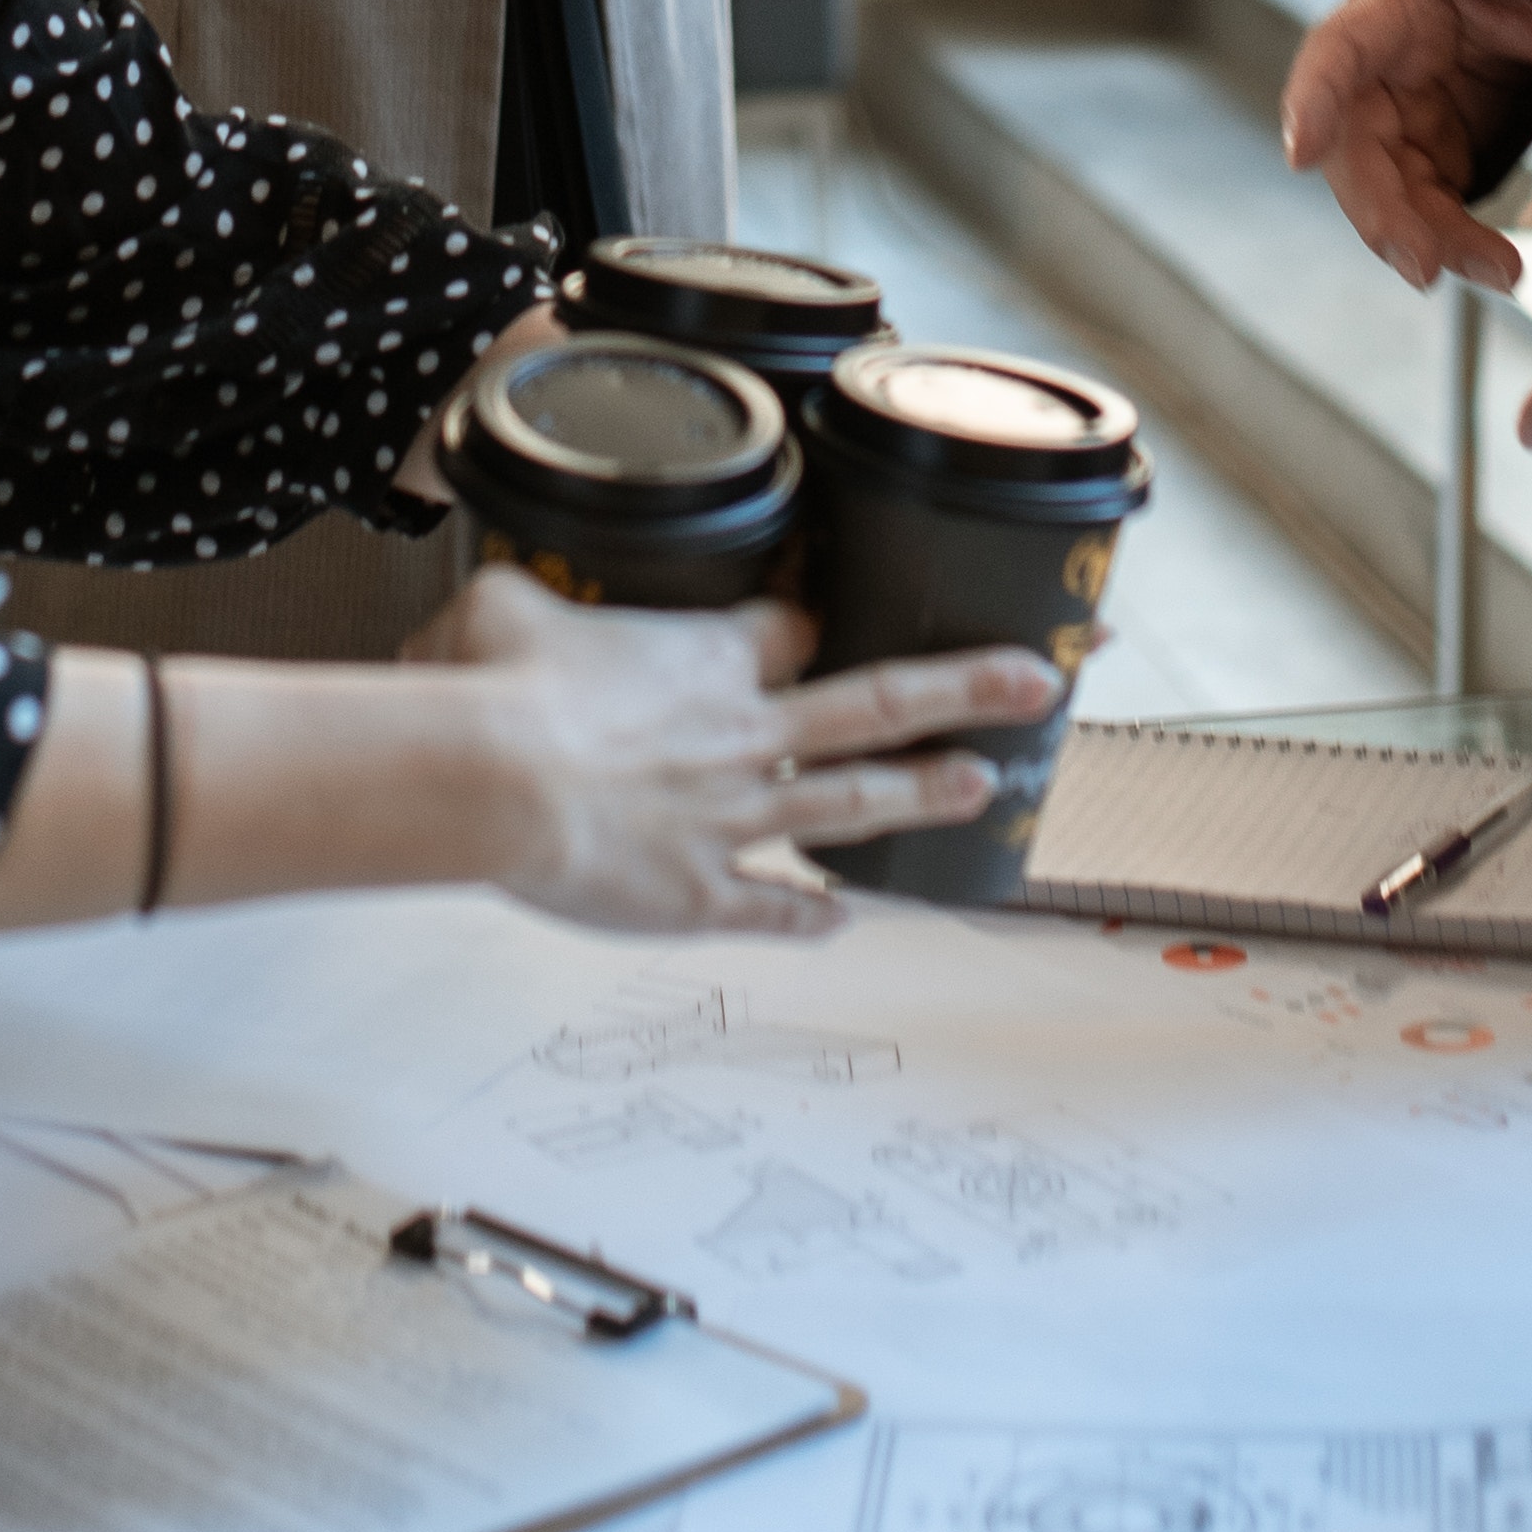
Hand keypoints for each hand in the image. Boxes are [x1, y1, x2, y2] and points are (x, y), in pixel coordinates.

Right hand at [425, 566, 1061, 937]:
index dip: (809, 629)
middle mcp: (741, 733)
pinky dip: (811, 917)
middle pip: (876, 703)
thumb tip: (492, 618)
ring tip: (982, 784)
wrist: (493, 778)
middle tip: (1039, 680)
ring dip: (922, 793)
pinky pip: (772, 908)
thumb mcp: (503, 610)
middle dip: (965, 689)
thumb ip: (522, 609)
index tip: (822, 628)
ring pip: (851, 802)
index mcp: (703, 658)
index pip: (786, 633)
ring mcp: (731, 818)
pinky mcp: (701, 894)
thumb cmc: (492, 687)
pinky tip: (844, 923)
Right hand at [1278, 0, 1531, 301]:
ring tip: (1496, 274)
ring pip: (1385, 193)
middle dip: (1379, 211)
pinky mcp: (1425, 159)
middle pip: (1352, 148)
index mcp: (1393, 16)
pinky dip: (1453, 243)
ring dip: (1425, 239)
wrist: (1521, 2)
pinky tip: (1496, 267)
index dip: (1313, 98)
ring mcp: (1398, 123)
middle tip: (1422, 264)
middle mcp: (1378, 77)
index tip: (1303, 151)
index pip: (1337, 50)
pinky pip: (1424, 210)